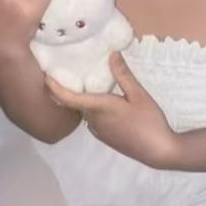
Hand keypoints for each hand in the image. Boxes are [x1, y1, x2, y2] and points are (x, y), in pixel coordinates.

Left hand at [46, 53, 178, 168]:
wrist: (158, 151)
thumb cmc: (149, 121)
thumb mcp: (139, 95)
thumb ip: (123, 75)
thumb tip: (112, 54)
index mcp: (99, 108)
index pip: (69, 98)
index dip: (55, 88)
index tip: (46, 76)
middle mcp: (94, 120)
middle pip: (74, 104)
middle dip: (66, 90)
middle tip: (63, 72)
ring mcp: (99, 131)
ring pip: (83, 112)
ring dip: (79, 99)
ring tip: (80, 82)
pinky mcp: (105, 137)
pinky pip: (91, 119)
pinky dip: (89, 108)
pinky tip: (98, 100)